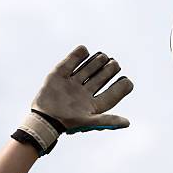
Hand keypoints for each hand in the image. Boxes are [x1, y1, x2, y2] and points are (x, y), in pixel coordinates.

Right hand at [12, 45, 133, 154]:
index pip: (112, 93)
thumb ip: (108, 120)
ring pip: (87, 69)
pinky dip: (77, 55)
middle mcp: (84, 93)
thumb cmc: (69, 123)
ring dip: (97, 62)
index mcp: (94, 104)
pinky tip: (85, 50)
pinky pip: (69, 63)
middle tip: (114, 64)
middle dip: (109, 70)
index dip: (120, 86)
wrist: (44, 119)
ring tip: (103, 57)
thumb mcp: (90, 122)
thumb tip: (127, 123)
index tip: (126, 79)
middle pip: (101, 78)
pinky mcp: (58, 76)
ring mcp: (71, 84)